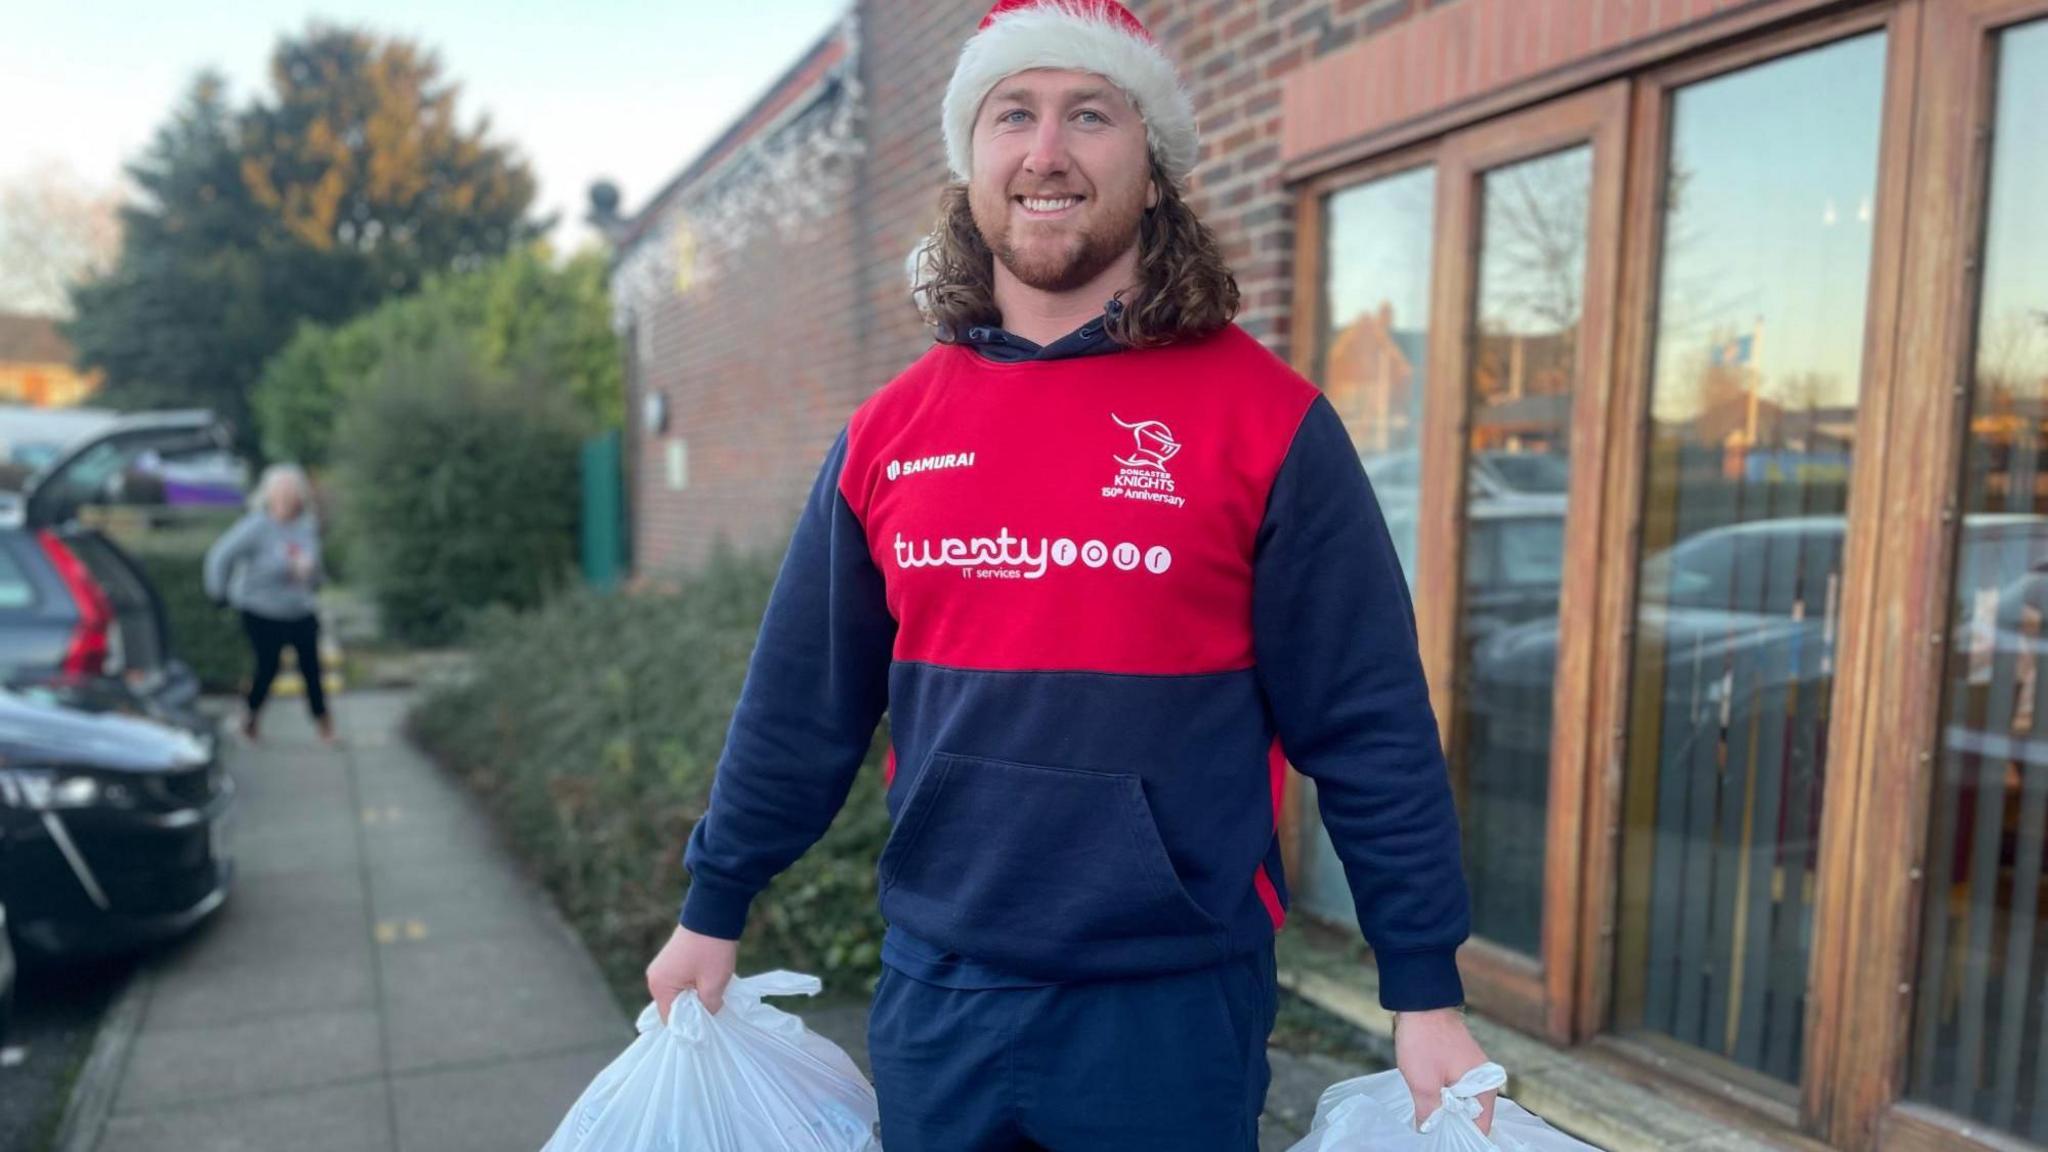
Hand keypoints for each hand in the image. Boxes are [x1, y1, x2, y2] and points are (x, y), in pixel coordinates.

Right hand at [646, 923, 736, 1022]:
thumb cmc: (712, 950)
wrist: (714, 912)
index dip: (689, 1028)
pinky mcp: (672, 962)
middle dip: (693, 1012)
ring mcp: (662, 968)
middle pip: (673, 1008)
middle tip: (714, 1012)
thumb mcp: (713, 984)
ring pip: (678, 996)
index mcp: (660, 986)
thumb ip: (708, 1008)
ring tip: (714, 997)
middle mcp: (655, 978)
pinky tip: (709, 984)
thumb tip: (708, 1019)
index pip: (670, 1020)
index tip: (708, 1030)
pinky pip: (680, 984)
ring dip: (695, 999)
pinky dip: (694, 987)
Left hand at [1395, 1007, 1494, 1134]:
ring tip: (1428, 1122)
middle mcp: (1484, 1082)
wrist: (1420, 1002)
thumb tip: (1428, 1132)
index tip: (1445, 1143)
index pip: (1480, 1128)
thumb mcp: (1423, 1084)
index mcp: (1484, 1089)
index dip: (1463, 1139)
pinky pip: (1456, 1089)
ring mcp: (1473, 1072)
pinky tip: (1428, 1102)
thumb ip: (1429, 1113)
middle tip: (1433, 1135)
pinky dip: (1444, 1097)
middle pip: (1472, 1117)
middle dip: (1453, 1127)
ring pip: (1462, 1103)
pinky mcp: (1461, 1064)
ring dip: (1446, 1111)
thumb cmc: (1425, 1040)